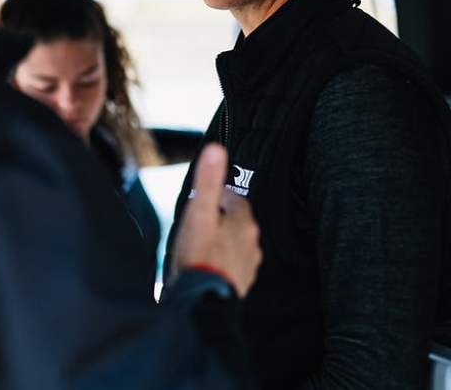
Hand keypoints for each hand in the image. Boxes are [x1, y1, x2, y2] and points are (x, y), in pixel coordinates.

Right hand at [171, 143, 261, 297]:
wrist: (203, 300)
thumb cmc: (199, 256)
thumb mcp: (199, 212)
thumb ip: (208, 181)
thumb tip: (216, 149)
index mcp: (244, 223)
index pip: (235, 199)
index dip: (220, 196)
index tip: (206, 197)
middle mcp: (251, 244)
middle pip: (237, 223)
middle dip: (221, 219)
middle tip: (200, 219)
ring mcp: (247, 265)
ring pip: (236, 245)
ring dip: (222, 241)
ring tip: (201, 242)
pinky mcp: (239, 283)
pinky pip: (232, 265)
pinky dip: (221, 261)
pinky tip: (206, 264)